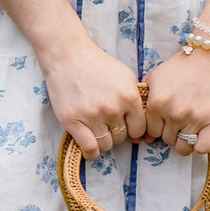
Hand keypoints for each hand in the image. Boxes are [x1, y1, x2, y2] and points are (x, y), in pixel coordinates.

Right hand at [40, 30, 146, 159]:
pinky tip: (90, 147)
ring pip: (107, 145)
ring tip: (97, 129)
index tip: (124, 125)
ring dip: (104, 141)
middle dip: (117, 133)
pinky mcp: (73, 121)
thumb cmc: (98, 66)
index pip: (139, 129)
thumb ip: (136, 101)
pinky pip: (90, 149)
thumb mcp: (126, 77)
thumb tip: (140, 134)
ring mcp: (92, 115)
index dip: (132, 129)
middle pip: (122, 138)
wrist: (69, 56)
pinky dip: (92, 153)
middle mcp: (113, 108)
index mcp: (129, 96)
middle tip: (107, 122)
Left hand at [144, 47, 209, 155]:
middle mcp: (174, 113)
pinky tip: (201, 133)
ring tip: (191, 124)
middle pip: (166, 139)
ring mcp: (195, 118)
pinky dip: (200, 145)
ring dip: (185, 139)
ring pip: (183, 147)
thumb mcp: (156, 77)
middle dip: (172, 130)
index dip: (159, 125)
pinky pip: (201, 148)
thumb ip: (145, 103)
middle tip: (182, 116)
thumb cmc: (183, 66)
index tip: (167, 118)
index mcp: (157, 102)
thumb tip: (145, 137)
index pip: (151, 131)